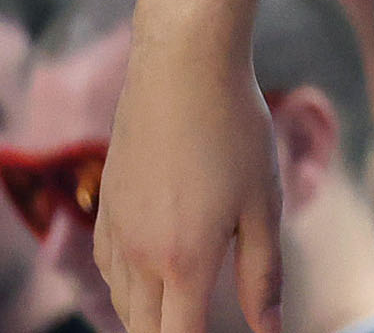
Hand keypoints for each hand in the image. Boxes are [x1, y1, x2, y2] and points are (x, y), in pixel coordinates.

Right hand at [95, 11, 282, 332]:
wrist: (182, 67)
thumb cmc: (235, 130)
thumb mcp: (263, 204)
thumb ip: (263, 274)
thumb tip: (268, 330)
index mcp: (183, 261)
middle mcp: (138, 256)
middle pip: (145, 329)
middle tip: (204, 323)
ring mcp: (114, 231)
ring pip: (123, 303)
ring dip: (149, 317)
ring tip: (182, 312)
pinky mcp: (104, 207)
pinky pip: (109, 270)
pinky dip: (129, 287)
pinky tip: (154, 275)